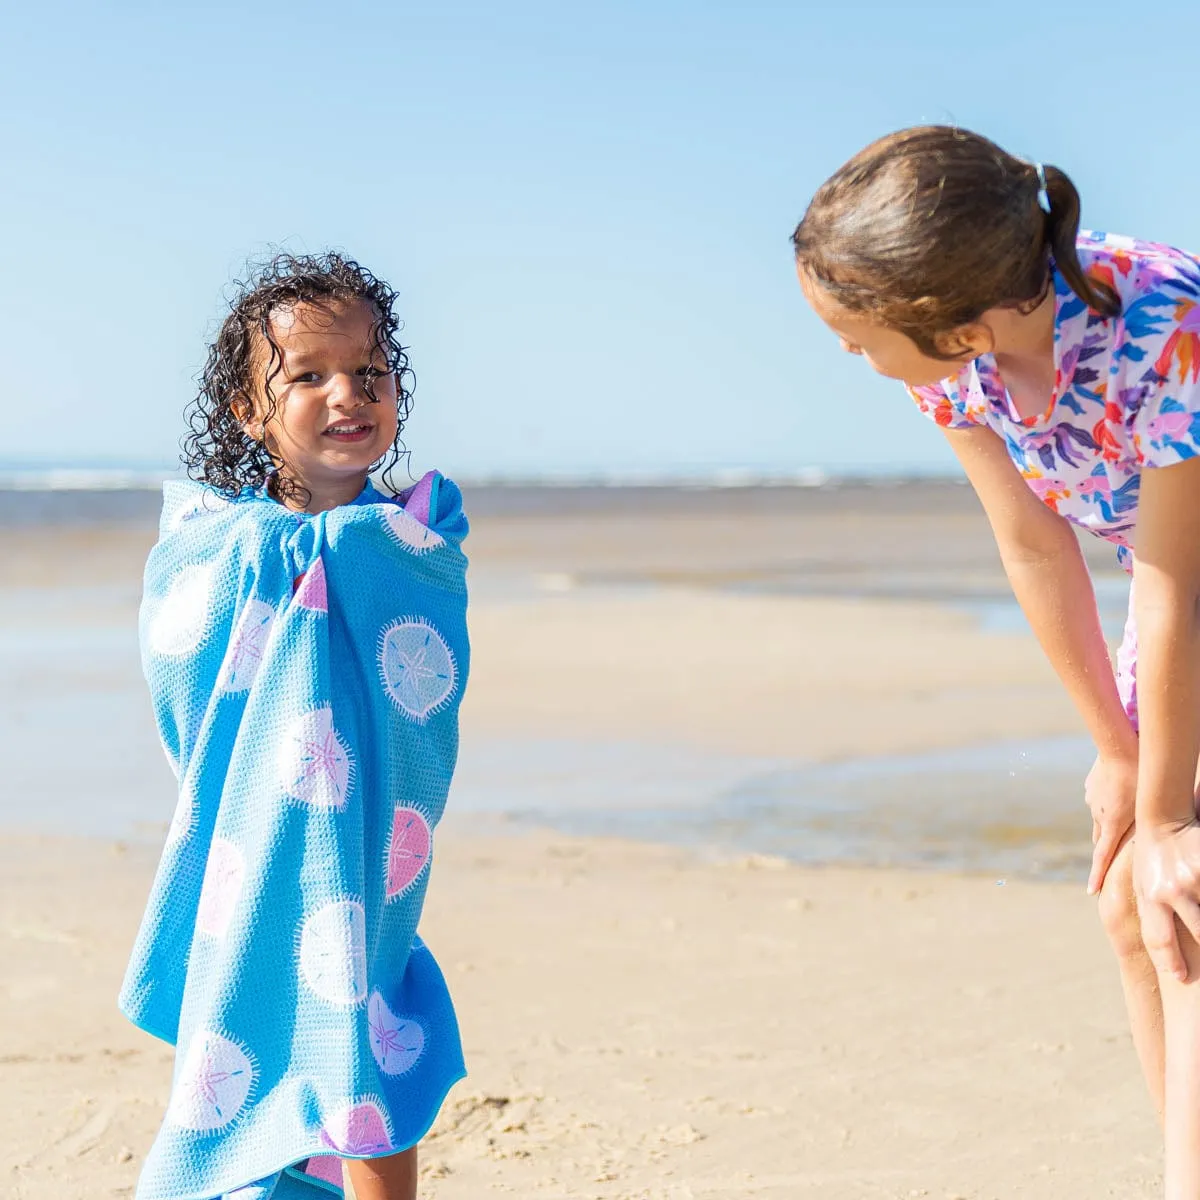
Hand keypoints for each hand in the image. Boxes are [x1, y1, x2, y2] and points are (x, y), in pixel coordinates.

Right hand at [1085, 752, 1138, 894]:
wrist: (1119, 746)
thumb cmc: (1141, 777)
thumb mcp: (1147, 806)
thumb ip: (1144, 828)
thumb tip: (1146, 845)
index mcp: (1111, 823)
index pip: (1102, 857)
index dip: (1097, 876)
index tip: (1092, 892)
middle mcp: (1098, 814)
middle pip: (1102, 837)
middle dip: (1107, 846)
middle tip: (1113, 853)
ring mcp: (1092, 799)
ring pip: (1102, 817)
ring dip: (1111, 819)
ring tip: (1125, 809)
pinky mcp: (1091, 786)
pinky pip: (1100, 799)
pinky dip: (1108, 801)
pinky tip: (1119, 789)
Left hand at [1134, 820, 1199, 981]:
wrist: (1162, 820)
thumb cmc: (1150, 858)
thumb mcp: (1139, 883)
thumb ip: (1149, 912)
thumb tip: (1147, 942)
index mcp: (1151, 897)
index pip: (1159, 938)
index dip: (1170, 961)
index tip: (1180, 978)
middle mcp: (1171, 890)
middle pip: (1196, 930)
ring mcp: (1193, 878)